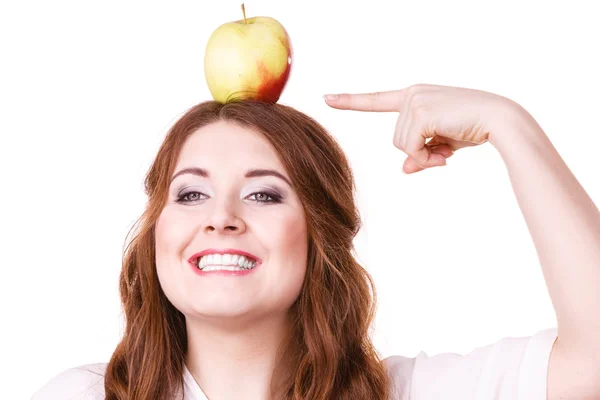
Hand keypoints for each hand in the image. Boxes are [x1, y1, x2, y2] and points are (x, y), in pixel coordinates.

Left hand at [324, 83, 515, 173]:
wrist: (499, 120)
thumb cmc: (472, 128)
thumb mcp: (441, 144)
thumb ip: (420, 153)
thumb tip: (404, 169)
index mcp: (414, 96)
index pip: (376, 100)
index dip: (351, 101)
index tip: (327, 98)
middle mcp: (411, 94)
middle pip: (396, 139)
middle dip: (418, 153)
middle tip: (443, 155)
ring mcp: (414, 101)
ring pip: (401, 146)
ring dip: (424, 156)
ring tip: (447, 151)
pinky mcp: (420, 112)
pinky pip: (410, 148)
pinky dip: (426, 157)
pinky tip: (446, 153)